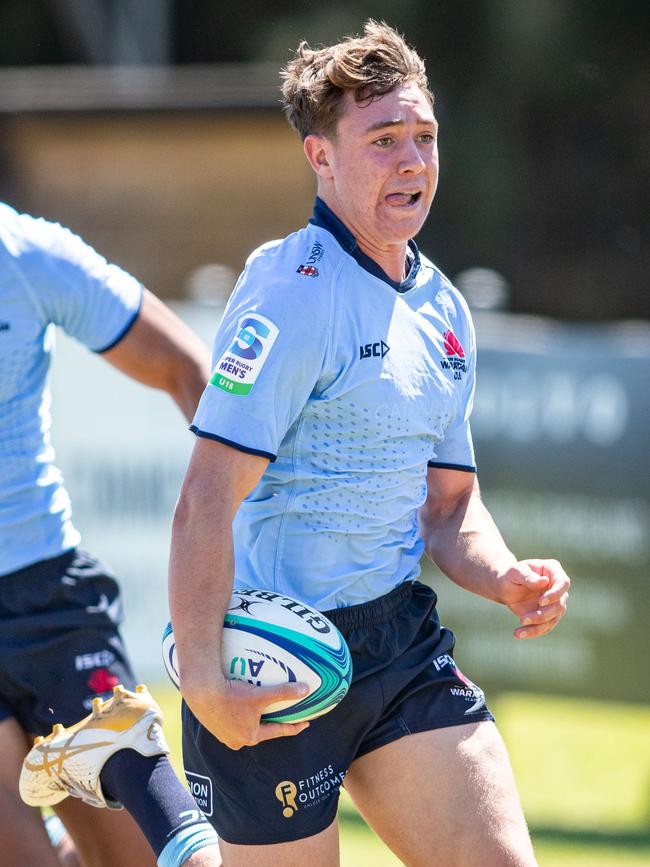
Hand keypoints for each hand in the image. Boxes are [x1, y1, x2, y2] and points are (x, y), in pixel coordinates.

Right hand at [184, 678, 310, 749]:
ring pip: (246, 726)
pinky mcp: (214, 726)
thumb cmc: (231, 695)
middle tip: (283, 714)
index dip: (294, 727)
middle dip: (271, 722)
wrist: (202, 692)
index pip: (279, 731)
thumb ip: (283, 692)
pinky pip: (233, 721)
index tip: (305, 724)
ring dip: (254, 718)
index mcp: (251, 736)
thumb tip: (306, 690)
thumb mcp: (260, 695)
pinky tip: (240, 705)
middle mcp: (237, 740)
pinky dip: (240, 715)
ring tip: (261, 709)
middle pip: (261, 730)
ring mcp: (224, 735)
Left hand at [498, 558, 569, 638]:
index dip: (555, 594)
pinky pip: (545, 626)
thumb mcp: (515, 572)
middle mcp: (557, 587)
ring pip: (553, 618)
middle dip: (542, 614)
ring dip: (537, 626)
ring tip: (517, 632)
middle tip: (523, 619)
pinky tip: (518, 633)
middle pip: (559, 604)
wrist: (505, 586)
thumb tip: (544, 582)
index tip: (541, 601)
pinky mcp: (549, 615)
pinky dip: (532, 631)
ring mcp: (555, 602)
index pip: (563, 583)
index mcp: (552, 570)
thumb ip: (527, 576)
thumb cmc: (511, 575)